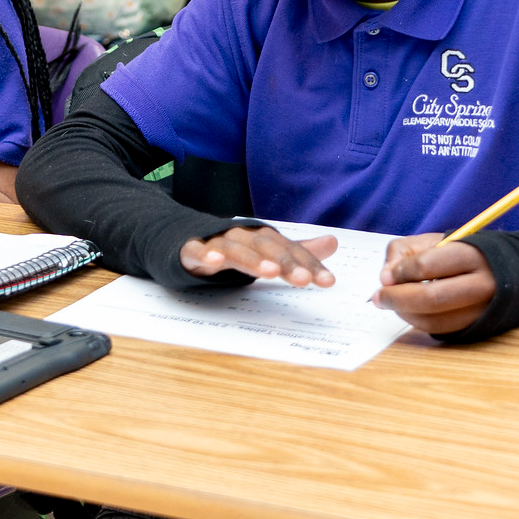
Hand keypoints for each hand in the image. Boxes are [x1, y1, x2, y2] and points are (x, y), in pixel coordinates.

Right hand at [179, 226, 336, 286]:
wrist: (186, 241)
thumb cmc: (234, 249)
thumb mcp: (266, 252)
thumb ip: (297, 251)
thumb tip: (333, 242)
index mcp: (262, 238)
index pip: (290, 249)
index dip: (309, 264)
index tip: (328, 282)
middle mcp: (242, 237)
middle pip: (266, 248)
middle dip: (286, 262)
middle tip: (304, 280)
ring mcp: (216, 242)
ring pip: (236, 249)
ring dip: (253, 259)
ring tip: (270, 272)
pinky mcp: (192, 251)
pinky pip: (199, 251)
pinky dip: (207, 253)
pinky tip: (216, 261)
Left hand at [373, 233, 495, 333]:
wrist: (504, 272)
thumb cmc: (461, 253)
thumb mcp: (434, 240)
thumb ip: (404, 252)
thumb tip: (386, 278)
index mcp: (472, 255)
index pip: (427, 265)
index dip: (401, 272)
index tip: (387, 275)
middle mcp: (482, 285)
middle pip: (431, 299)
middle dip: (396, 299)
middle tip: (378, 297)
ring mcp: (482, 310)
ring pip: (434, 320)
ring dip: (404, 314)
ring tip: (391, 303)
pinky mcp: (476, 327)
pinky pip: (440, 331)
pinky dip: (418, 323)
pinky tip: (408, 311)